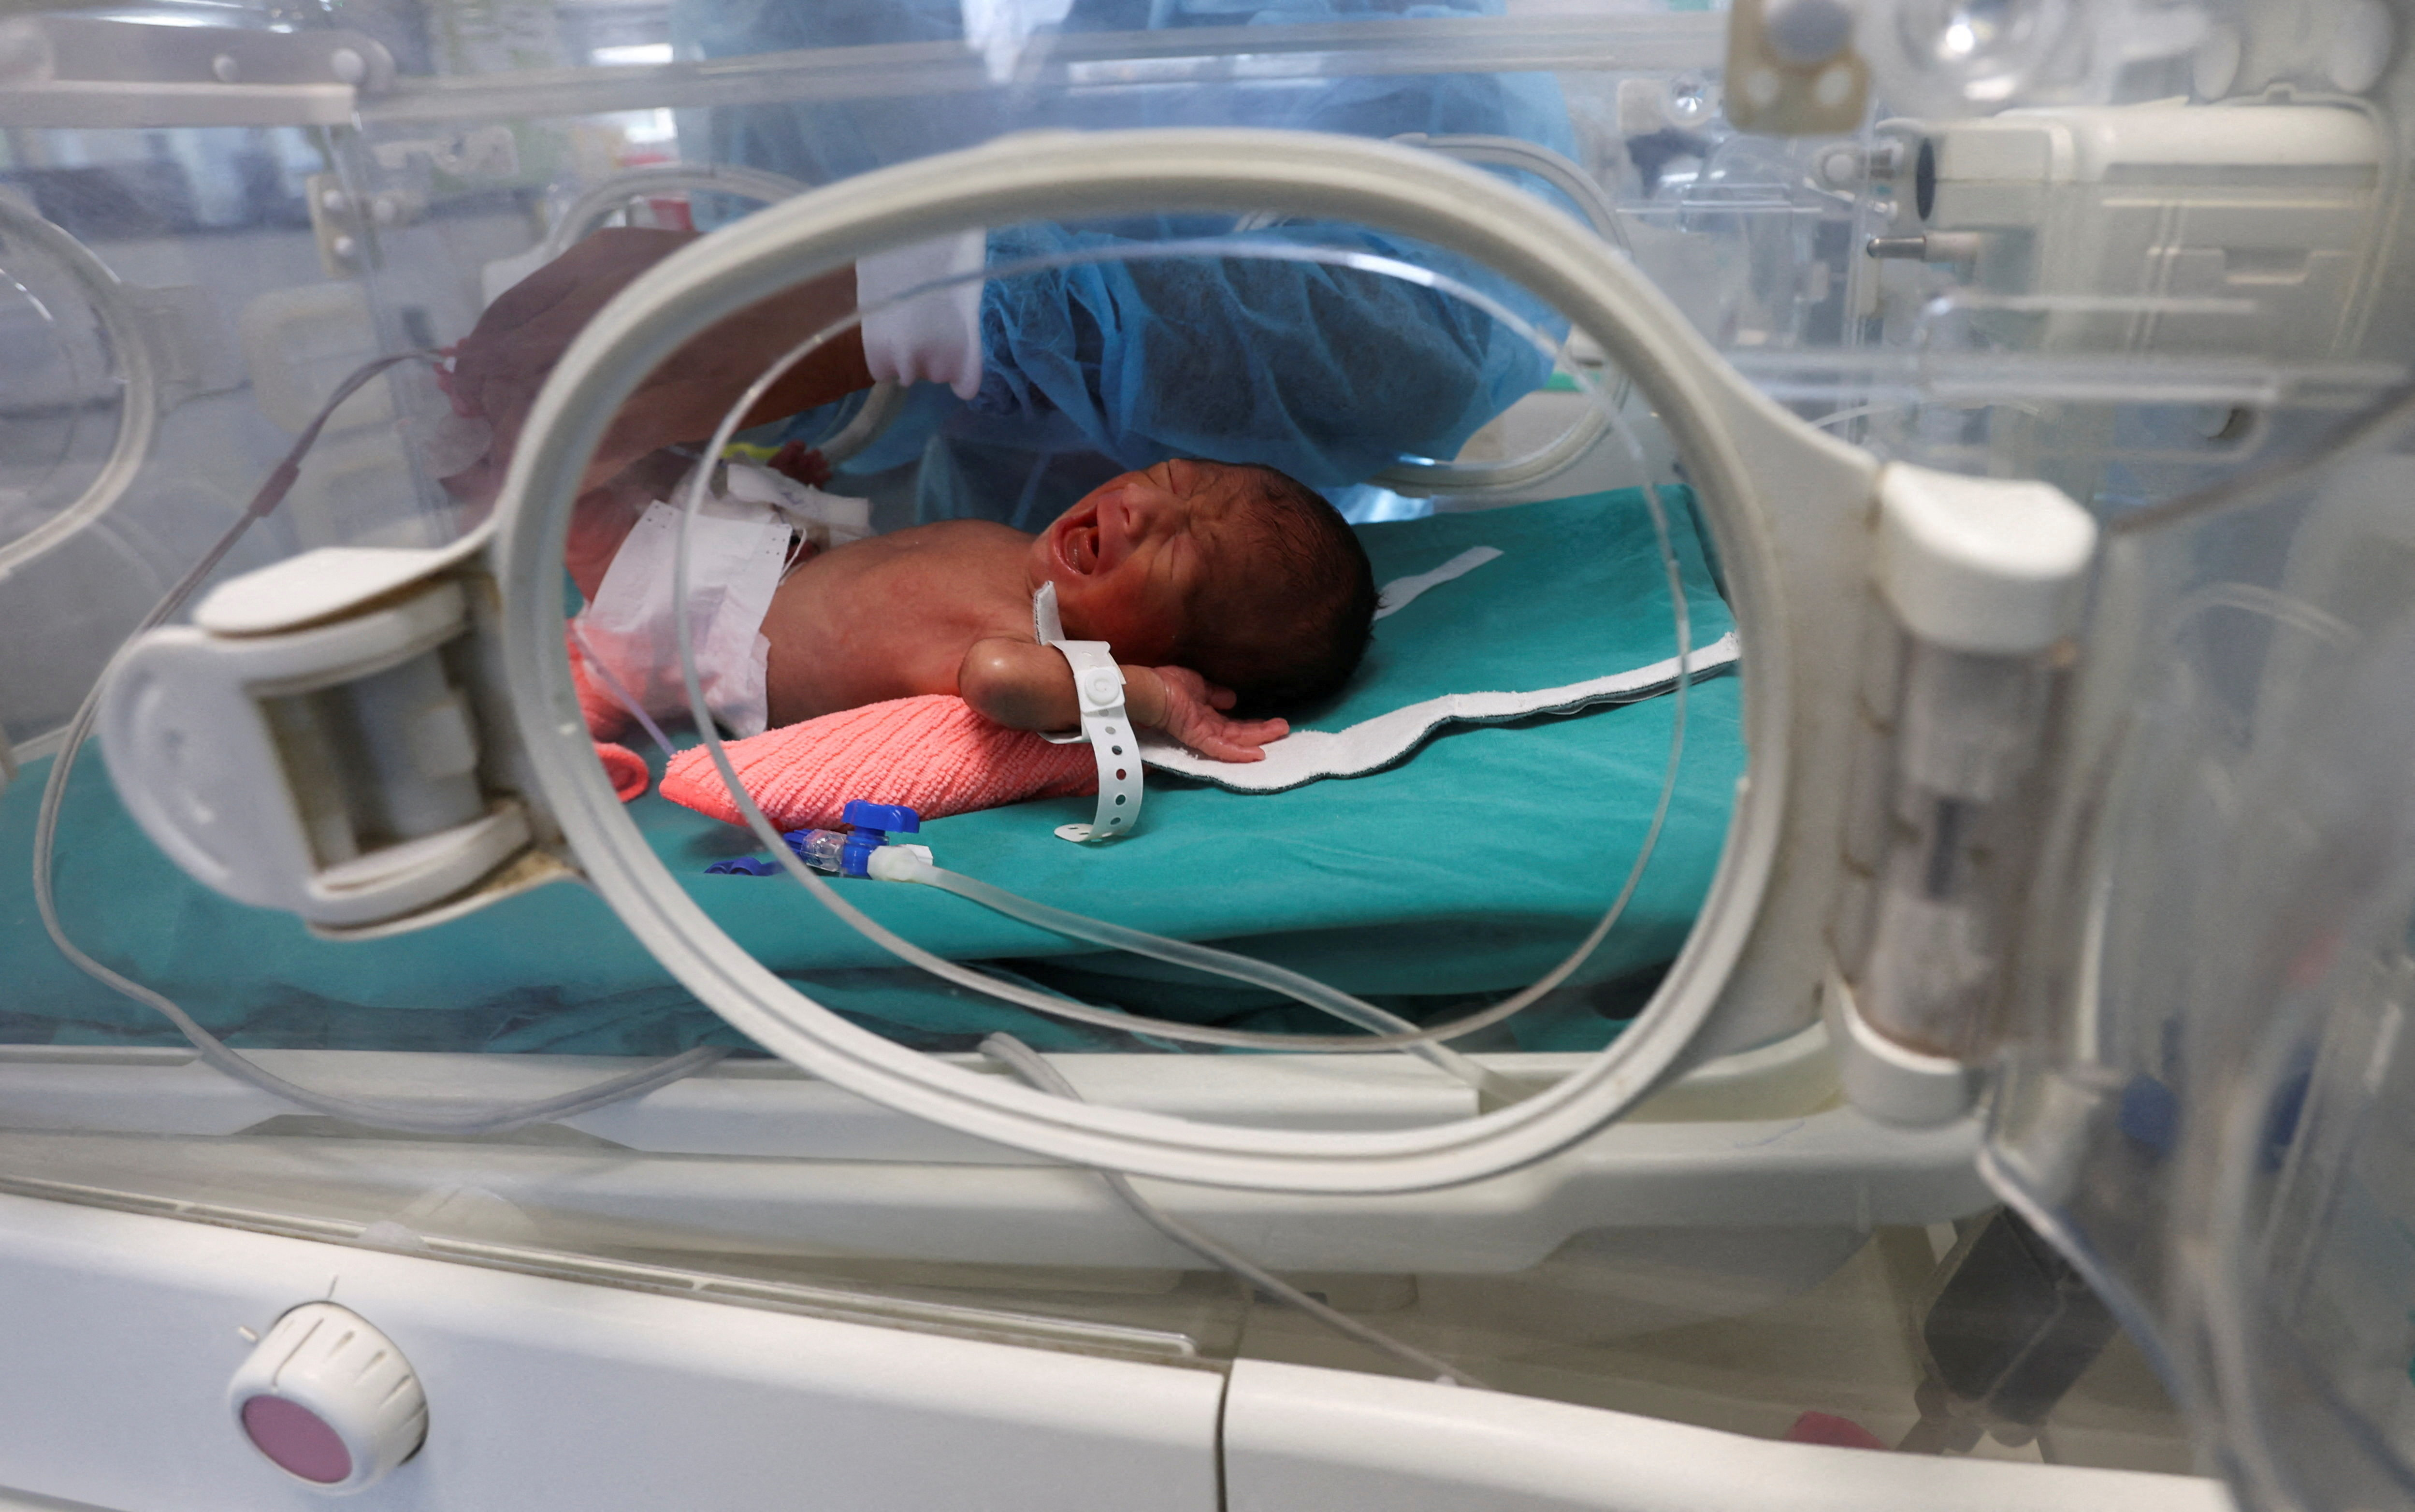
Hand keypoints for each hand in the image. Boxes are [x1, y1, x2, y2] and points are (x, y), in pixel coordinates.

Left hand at [444, 228, 871, 500]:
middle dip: (490, 413)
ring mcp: (628, 347)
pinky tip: (561, 491)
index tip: (480, 396)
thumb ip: (607, 303)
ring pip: (536, 407)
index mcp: (600, 258)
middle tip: (494, 450)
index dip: (480, 362)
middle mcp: (600, 294)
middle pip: (508, 363)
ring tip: (524, 475)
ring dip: (521, 449)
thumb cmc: (762, 295)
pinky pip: (585, 446)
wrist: (835, 307)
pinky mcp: (660, 403)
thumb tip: (555, 356)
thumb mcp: (667, 271)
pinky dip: (563, 474)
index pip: (506, 311)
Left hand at [1144, 665, 1288, 762]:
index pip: (1232, 725)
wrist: (1150, 690)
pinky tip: (1258, 753)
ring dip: (1259, 738)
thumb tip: (1232, 699)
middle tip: (1284, 729)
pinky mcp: (1198, 737)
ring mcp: (1203, 734)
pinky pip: (1221, 748)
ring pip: (1235, 740)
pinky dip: (1239, 753)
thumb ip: (1214, 693)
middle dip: (1262, 731)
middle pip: (1238, 733)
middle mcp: (1206, 727)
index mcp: (1204, 715)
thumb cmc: (1168, 684)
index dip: (1251, 724)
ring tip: (1280, 733)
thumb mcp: (1197, 684)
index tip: (1270, 722)